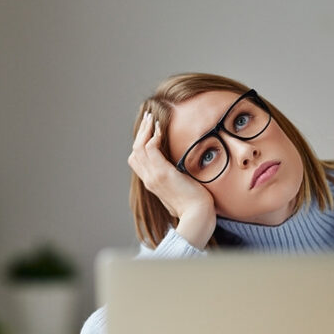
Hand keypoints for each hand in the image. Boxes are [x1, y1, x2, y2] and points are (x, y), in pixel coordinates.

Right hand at [127, 111, 215, 248]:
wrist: (198, 216)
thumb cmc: (195, 206)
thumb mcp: (180, 191)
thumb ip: (176, 181)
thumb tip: (182, 173)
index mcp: (152, 184)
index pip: (137, 161)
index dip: (140, 144)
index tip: (150, 131)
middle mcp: (149, 179)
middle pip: (135, 152)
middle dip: (140, 133)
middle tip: (147, 118)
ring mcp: (154, 177)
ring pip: (139, 148)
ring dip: (145, 130)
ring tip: (151, 118)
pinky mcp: (163, 174)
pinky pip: (151, 149)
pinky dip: (153, 136)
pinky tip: (160, 129)